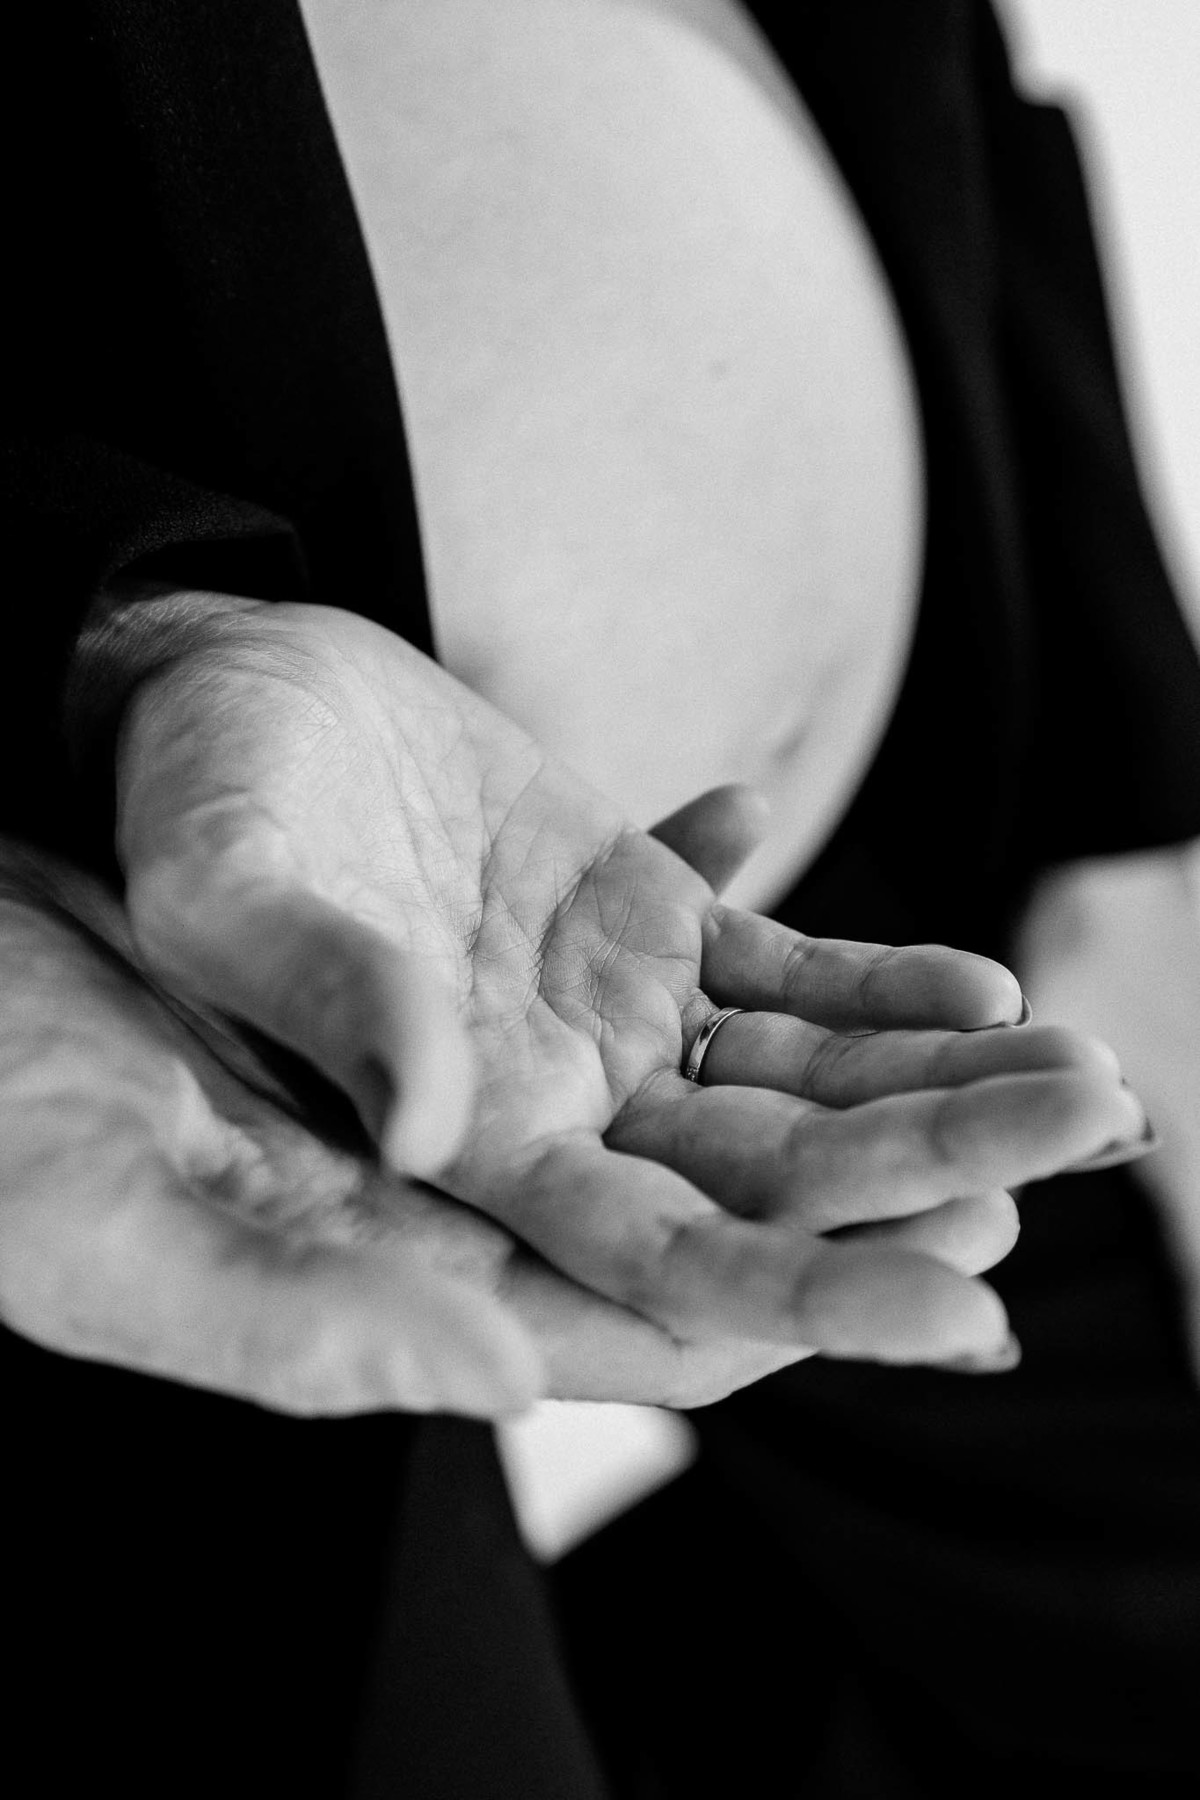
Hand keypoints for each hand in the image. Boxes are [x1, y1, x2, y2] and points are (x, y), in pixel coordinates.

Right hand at [94, 590, 1143, 1370]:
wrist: (206, 689)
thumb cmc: (177, 804)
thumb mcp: (214, 894)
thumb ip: (324, 1010)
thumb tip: (436, 1131)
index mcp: (453, 1155)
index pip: (659, 1269)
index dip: (814, 1293)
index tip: (969, 1306)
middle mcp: (548, 1110)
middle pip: (774, 1177)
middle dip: (938, 1167)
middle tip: (1099, 1126)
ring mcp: (598, 1016)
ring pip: (799, 1078)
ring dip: (940, 1076)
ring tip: (1087, 1062)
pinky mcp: (623, 921)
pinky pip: (773, 968)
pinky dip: (867, 975)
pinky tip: (971, 975)